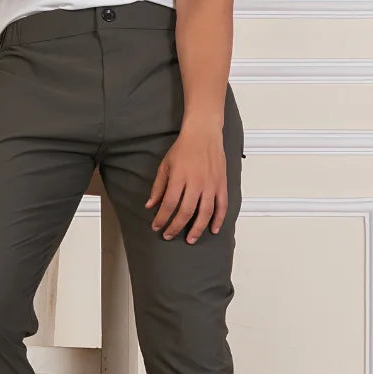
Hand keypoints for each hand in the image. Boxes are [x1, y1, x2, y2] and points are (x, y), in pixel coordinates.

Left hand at [144, 128, 227, 243]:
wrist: (203, 134)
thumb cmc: (183, 148)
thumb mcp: (165, 165)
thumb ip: (158, 187)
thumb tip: (150, 205)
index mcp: (179, 177)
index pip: (169, 204)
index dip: (162, 218)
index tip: (156, 226)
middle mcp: (196, 182)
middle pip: (185, 212)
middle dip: (175, 227)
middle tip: (169, 235)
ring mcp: (210, 184)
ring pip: (204, 213)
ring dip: (197, 229)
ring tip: (190, 239)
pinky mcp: (221, 184)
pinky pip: (222, 206)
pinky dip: (218, 219)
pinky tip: (213, 229)